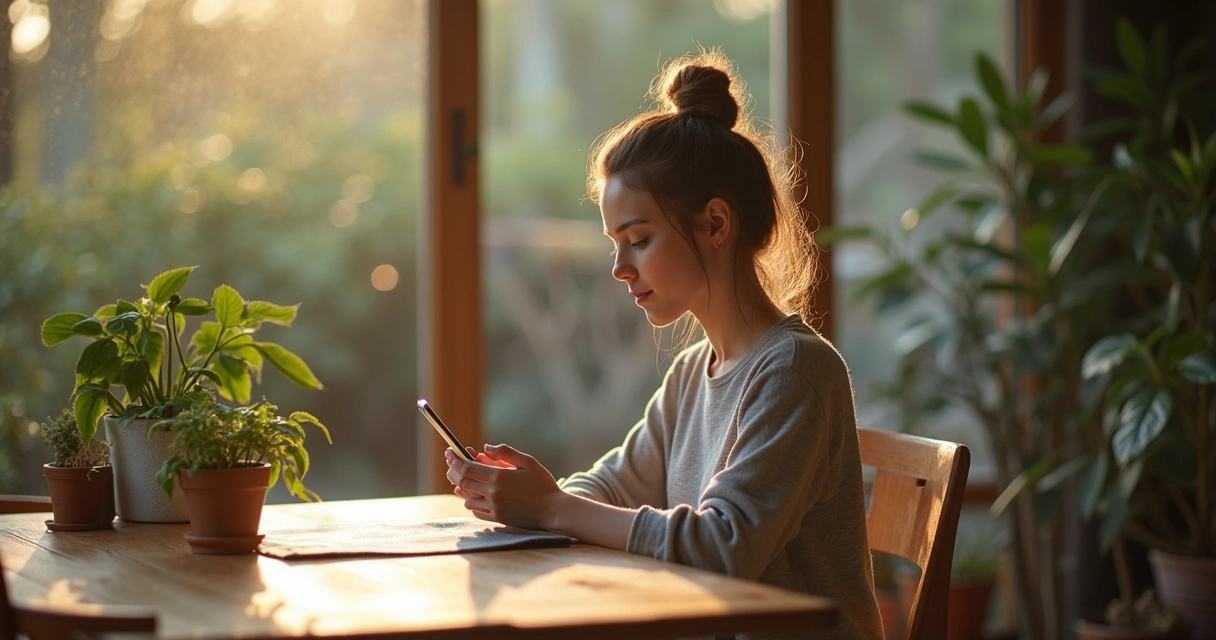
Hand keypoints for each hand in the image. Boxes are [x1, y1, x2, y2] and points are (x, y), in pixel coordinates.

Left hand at [444, 444, 563, 530]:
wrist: (553, 510)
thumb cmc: (542, 484)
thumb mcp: (528, 462)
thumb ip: (505, 453)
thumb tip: (484, 448)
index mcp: (500, 477)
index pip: (468, 467)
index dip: (455, 459)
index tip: (449, 452)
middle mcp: (493, 493)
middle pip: (463, 482)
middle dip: (453, 472)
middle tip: (451, 464)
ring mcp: (494, 508)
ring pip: (467, 498)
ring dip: (461, 488)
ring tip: (461, 480)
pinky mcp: (497, 519)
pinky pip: (476, 511)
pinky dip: (471, 503)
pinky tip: (473, 496)